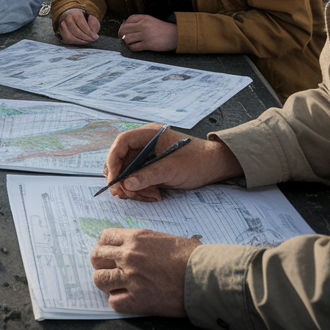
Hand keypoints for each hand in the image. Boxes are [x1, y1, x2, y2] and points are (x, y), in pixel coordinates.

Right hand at [58, 8, 100, 44]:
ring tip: (87, 41)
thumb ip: (94, 23)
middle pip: (75, 31)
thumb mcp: (92, 18)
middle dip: (85, 38)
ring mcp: (62, 25)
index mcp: (76, 13)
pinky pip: (66, 39)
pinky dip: (74, 42)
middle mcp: (67, 18)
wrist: (73, 16)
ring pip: (69, 36)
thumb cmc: (84, 19)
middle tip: (91, 40)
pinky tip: (81, 41)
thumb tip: (93, 32)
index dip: (89, 32)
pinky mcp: (60, 31)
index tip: (95, 37)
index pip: (82, 25)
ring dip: (79, 41)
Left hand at [90, 228, 198, 316]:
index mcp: (136, 238)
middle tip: (110, 270)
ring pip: (99, 279)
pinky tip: (128, 298)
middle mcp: (129, 256)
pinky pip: (114, 302)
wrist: (206, 277)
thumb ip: (144, 242)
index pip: (105, 238)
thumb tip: (136, 246)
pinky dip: (118, 301)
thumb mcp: (165, 238)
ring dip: (106, 283)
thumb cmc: (192, 257)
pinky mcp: (137, 300)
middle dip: (101, 264)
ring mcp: (131, 278)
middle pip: (96, 257)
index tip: (109, 253)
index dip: (104, 246)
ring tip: (118, 285)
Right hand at [103, 125, 242, 200]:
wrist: (216, 165)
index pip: (121, 142)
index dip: (113, 160)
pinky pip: (137, 178)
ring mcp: (147, 155)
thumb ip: (147, 176)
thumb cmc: (197, 162)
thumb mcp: (171, 170)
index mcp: (149, 134)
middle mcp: (145, 142)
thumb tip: (126, 184)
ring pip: (128, 171)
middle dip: (121, 178)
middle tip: (123, 194)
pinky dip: (141, 188)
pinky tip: (153, 195)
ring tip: (149, 196)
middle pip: (121, 158)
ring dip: (132, 186)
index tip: (113, 180)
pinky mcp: (151, 166)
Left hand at [118, 14, 177, 51]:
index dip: (123, 25)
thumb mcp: (151, 20)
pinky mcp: (148, 44)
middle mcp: (143, 25)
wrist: (175, 35)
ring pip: (127, 39)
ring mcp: (145, 35)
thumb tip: (125, 25)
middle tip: (122, 37)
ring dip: (126, 41)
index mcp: (144, 18)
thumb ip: (140, 21)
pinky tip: (134, 46)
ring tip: (130, 42)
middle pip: (124, 29)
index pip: (128, 20)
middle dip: (121, 34)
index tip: (124, 29)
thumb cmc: (163, 28)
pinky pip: (134, 47)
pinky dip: (132, 48)